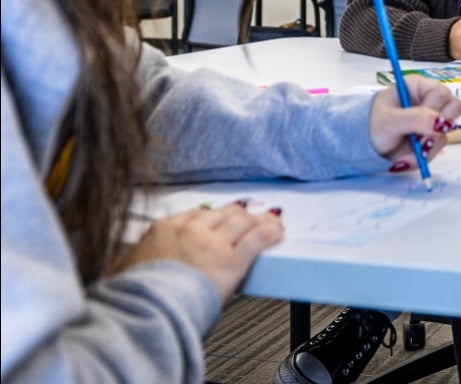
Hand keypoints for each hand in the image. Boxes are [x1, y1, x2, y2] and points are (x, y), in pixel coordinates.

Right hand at [114, 203, 281, 300]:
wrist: (146, 308)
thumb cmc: (134, 294)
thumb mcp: (123, 268)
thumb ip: (130, 260)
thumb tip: (121, 264)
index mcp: (165, 228)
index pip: (197, 214)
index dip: (213, 217)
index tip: (220, 219)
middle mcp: (192, 229)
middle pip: (224, 214)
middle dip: (238, 215)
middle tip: (249, 216)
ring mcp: (214, 243)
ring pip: (243, 221)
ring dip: (259, 220)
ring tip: (269, 220)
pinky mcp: (232, 260)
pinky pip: (258, 238)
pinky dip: (270, 232)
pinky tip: (277, 232)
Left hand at [368, 76, 460, 166]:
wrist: (364, 146)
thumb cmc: (371, 125)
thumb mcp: (390, 121)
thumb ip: (415, 119)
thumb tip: (441, 122)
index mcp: (417, 87)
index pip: (442, 93)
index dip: (436, 110)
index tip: (426, 126)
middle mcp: (427, 101)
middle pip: (453, 110)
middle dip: (437, 131)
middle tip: (421, 142)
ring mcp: (431, 120)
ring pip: (447, 132)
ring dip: (429, 147)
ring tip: (409, 152)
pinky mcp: (431, 137)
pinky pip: (439, 147)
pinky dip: (425, 156)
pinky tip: (409, 156)